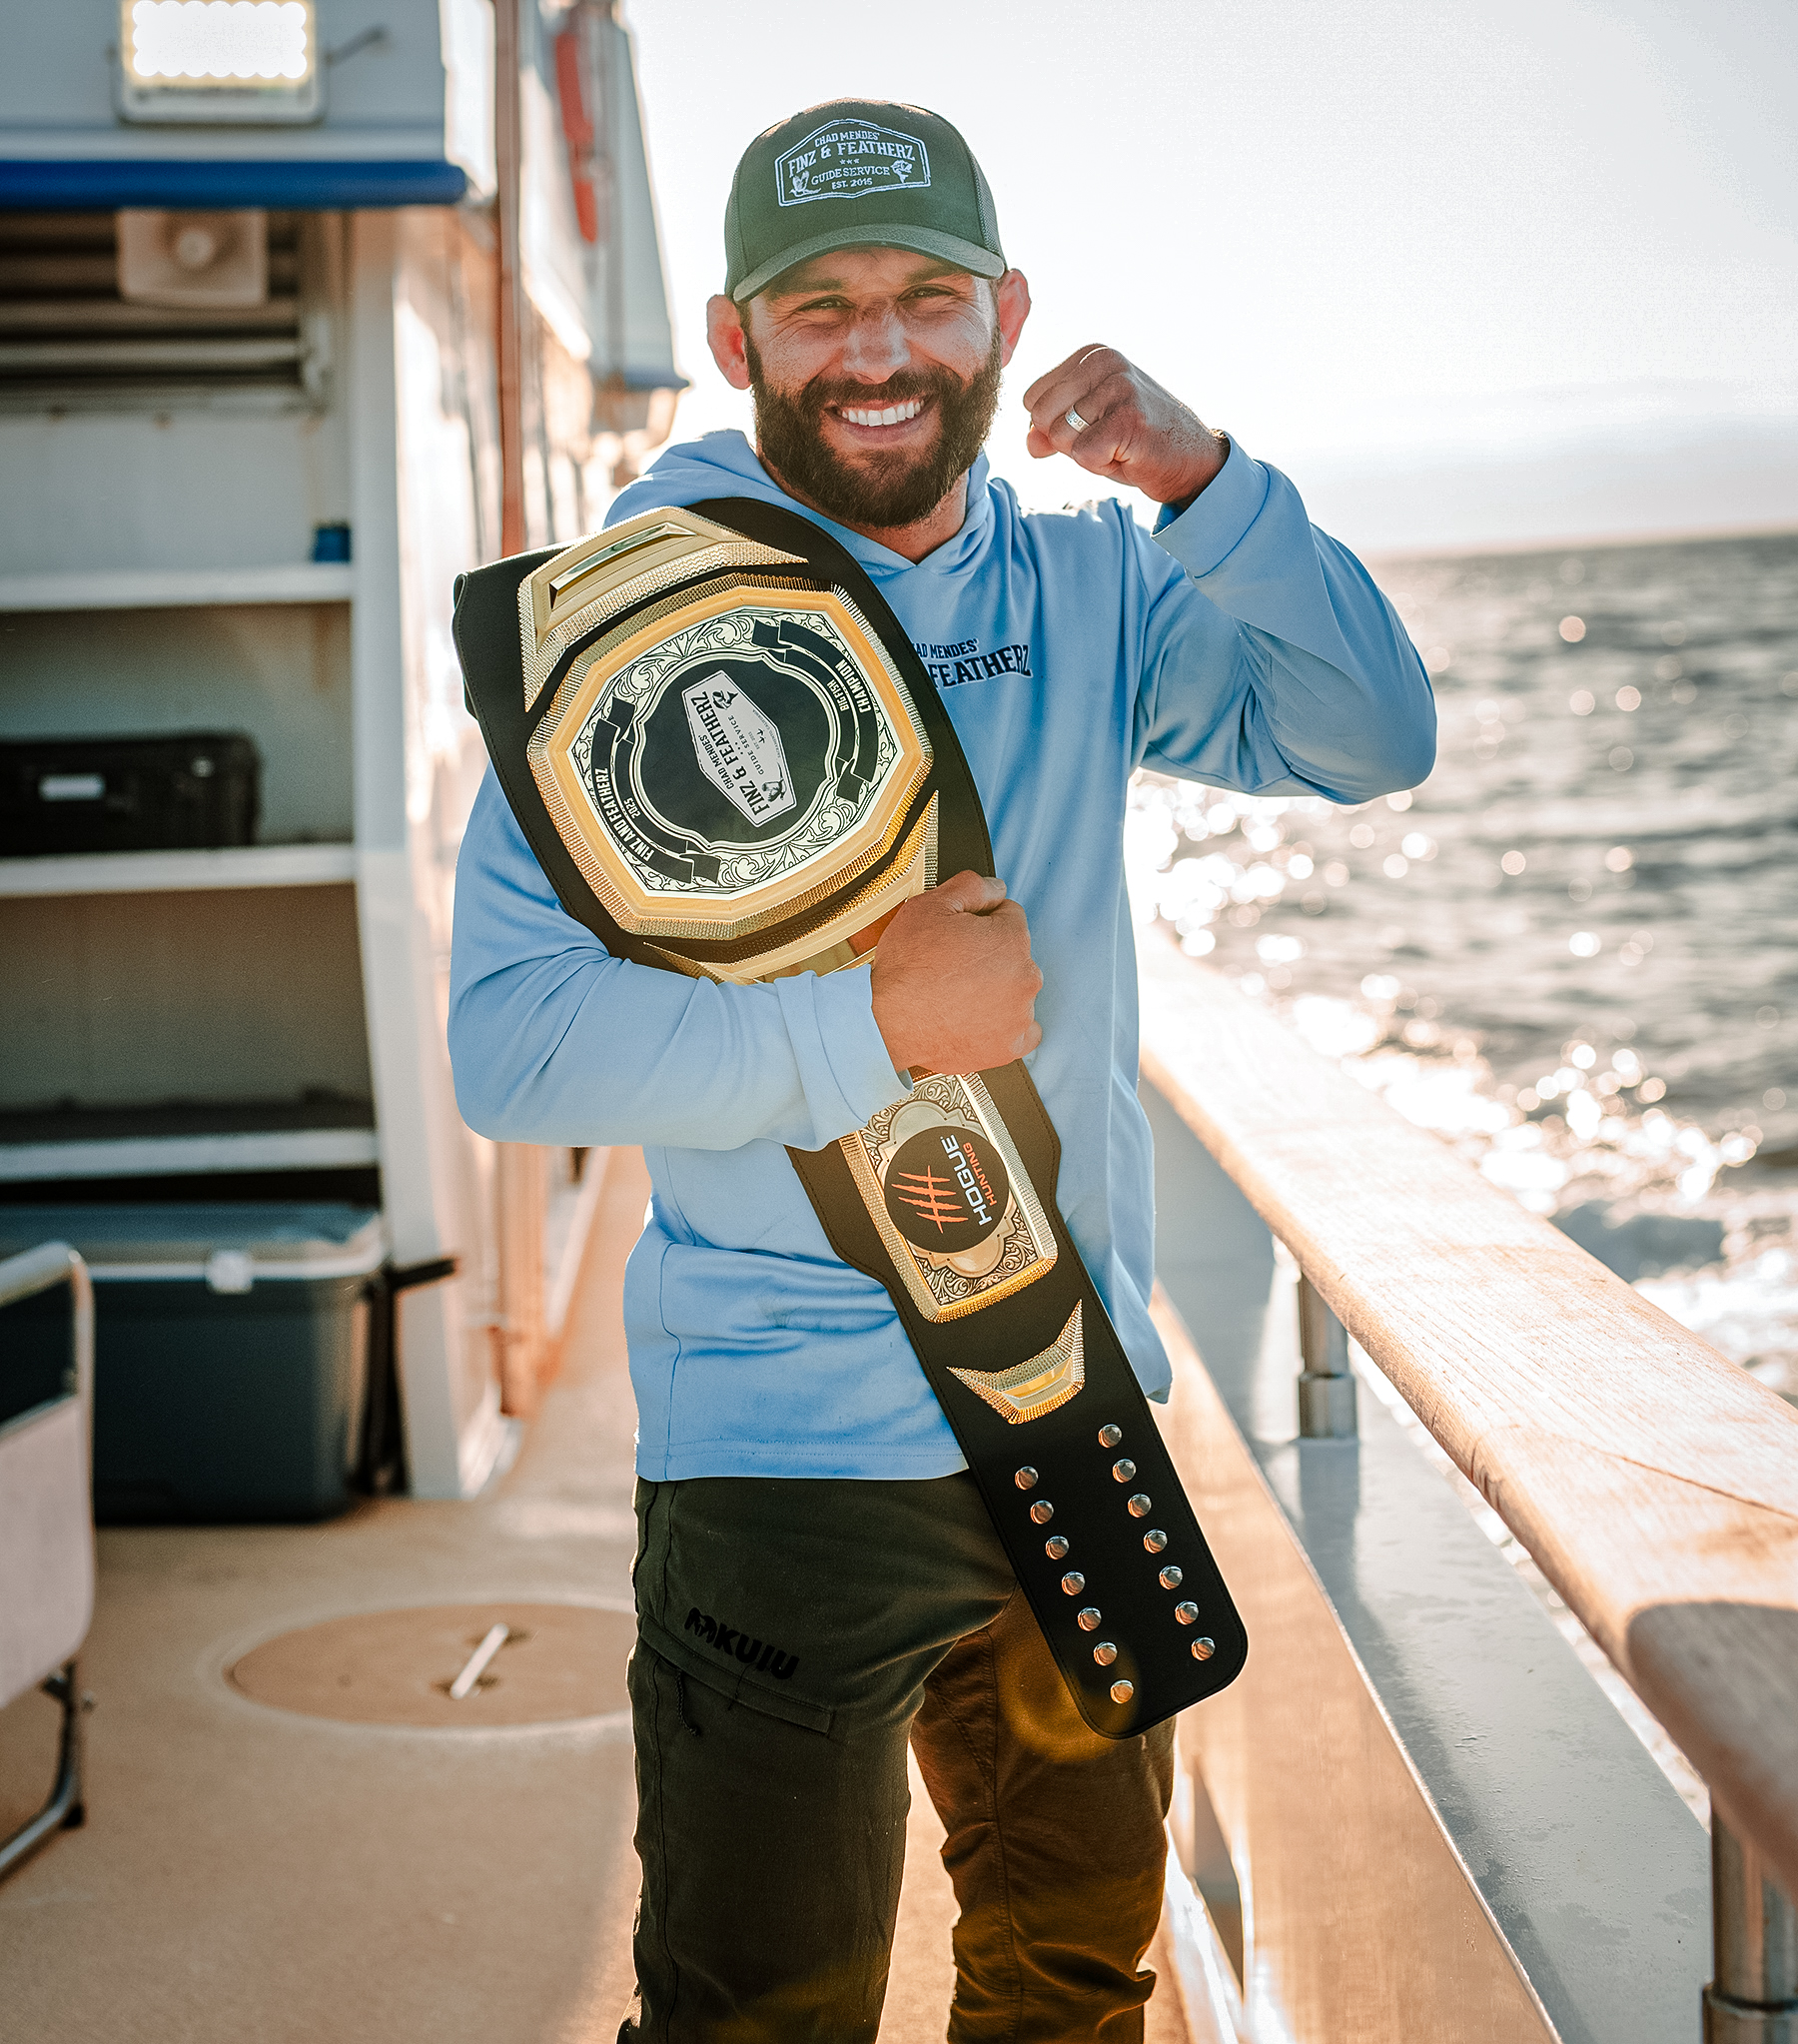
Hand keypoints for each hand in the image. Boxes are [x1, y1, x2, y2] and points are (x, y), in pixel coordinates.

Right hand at [871, 871, 1043, 1075]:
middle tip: (953, 967)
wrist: (886, 1022)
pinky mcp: (1010, 1046)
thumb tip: (996, 887)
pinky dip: (1003, 1026)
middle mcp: (1025, 976)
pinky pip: (1022, 1031)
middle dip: (990, 956)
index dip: (981, 921)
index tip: (960, 937)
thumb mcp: (929, 906)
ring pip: (1014, 991)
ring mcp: (1020, 1014)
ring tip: (956, 996)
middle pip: (1014, 954)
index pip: (1009, 916)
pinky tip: (976, 1020)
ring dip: (995, 990)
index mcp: (1011, 938)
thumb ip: (971, 887)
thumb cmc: (906, 968)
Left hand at [1023, 345, 1226, 507]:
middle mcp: (1104, 361)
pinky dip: (1100, 466)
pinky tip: (1128, 455)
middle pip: (1040, 417)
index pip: (1032, 398)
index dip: (1057, 427)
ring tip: (1120, 445)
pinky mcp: (1128, 418)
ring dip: (1087, 455)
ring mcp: (1118, 387)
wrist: (1191, 460)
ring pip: (1059, 437)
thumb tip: (1029, 442)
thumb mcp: (1086, 429)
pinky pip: (1082, 455)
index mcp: (1092, 355)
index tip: (1097, 426)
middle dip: (1068, 442)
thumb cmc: (1135, 442)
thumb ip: (1050, 429)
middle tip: (1108, 440)